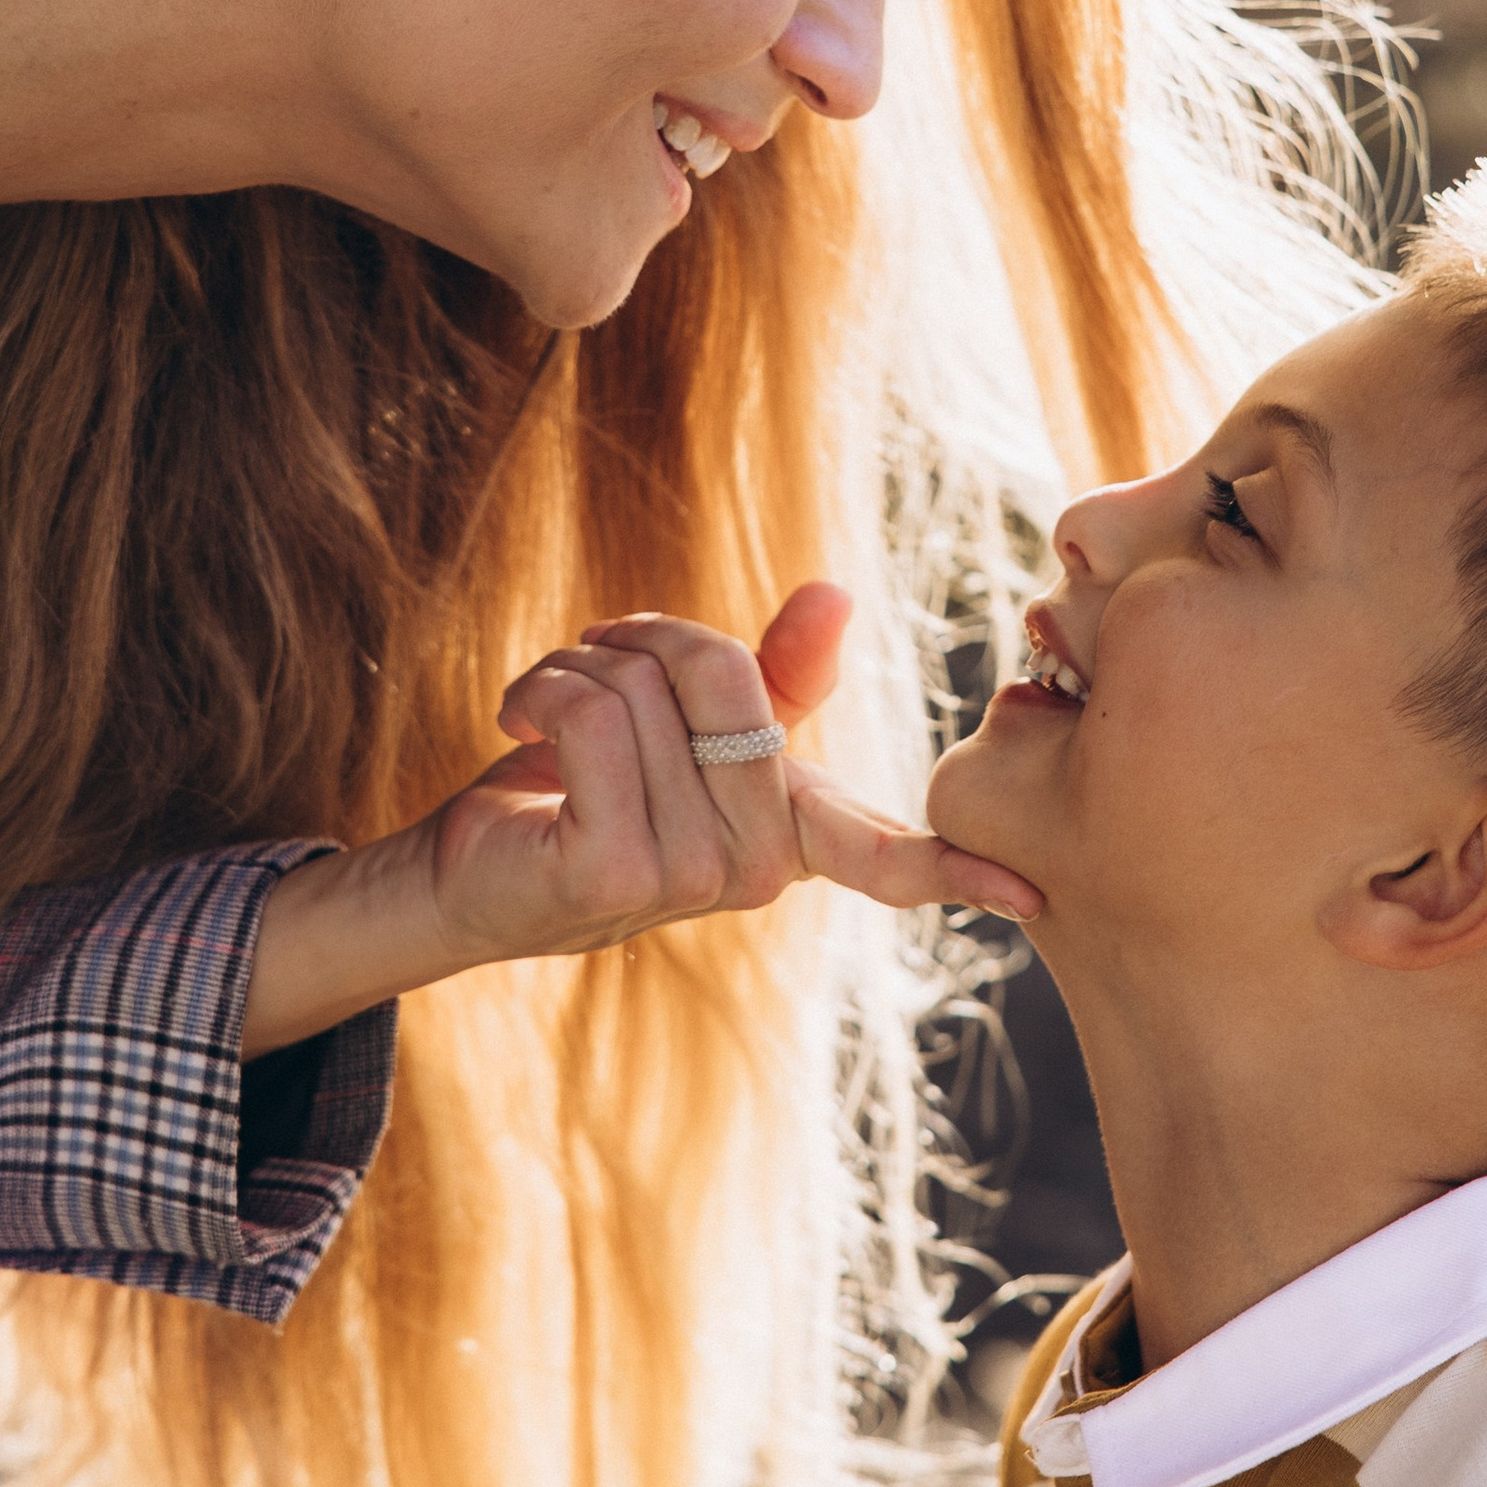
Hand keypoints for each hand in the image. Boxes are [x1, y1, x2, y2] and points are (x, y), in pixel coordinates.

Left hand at [242, 586, 1044, 1053]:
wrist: (459, 867)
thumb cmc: (576, 787)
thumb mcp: (679, 722)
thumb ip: (765, 672)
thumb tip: (835, 594)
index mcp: (785, 832)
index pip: (884, 853)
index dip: (953, 865)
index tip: (1027, 893)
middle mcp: (754, 871)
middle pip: (722, 672)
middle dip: (639, 640)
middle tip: (594, 669)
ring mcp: (688, 881)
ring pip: (646, 686)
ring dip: (576, 665)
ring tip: (549, 710)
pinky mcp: (615, 873)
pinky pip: (596, 714)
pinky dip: (539, 687)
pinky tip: (517, 722)